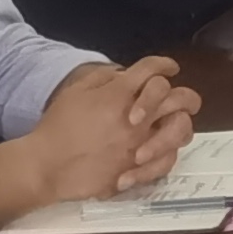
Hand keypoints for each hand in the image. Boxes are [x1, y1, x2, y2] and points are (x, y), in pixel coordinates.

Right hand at [23, 58, 202, 198]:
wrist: (48, 166)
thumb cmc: (58, 127)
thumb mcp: (76, 91)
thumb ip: (104, 78)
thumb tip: (124, 75)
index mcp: (121, 93)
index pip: (153, 70)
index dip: (164, 65)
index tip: (169, 68)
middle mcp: (138, 117)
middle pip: (181, 98)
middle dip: (185, 95)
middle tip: (177, 99)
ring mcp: (142, 143)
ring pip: (182, 129)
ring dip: (179, 124)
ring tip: (167, 126)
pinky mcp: (139, 168)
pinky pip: (168, 160)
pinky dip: (164, 155)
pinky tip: (153, 152)